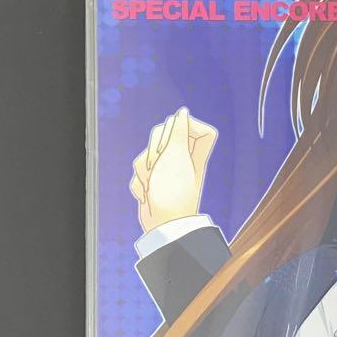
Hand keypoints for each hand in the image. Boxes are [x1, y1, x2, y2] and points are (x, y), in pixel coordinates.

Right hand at [129, 107, 217, 232]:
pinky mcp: (152, 181)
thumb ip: (178, 133)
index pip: (197, 127)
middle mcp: (182, 160)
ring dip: (145, 170)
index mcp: (195, 153)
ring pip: (147, 154)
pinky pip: (140, 172)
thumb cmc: (173, 192)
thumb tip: (183, 112)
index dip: (186, 125)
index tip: (178, 133)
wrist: (161, 224)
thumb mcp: (176, 157)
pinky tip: (148, 194)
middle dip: (155, 149)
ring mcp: (166, 170)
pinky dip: (140, 183)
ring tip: (153, 185)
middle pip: (163, 134)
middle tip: (161, 165)